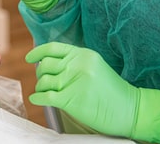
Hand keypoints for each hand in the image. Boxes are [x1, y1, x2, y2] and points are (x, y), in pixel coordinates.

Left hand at [26, 42, 159, 143]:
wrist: (130, 110)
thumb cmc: (112, 91)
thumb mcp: (95, 67)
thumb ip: (74, 62)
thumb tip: (47, 63)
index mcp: (84, 54)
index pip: (53, 48)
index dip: (37, 53)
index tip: (29, 59)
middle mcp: (78, 65)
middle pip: (45, 65)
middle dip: (41, 74)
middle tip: (44, 82)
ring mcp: (75, 81)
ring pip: (44, 81)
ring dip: (40, 87)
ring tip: (44, 92)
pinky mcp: (72, 99)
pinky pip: (46, 96)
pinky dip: (37, 98)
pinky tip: (36, 99)